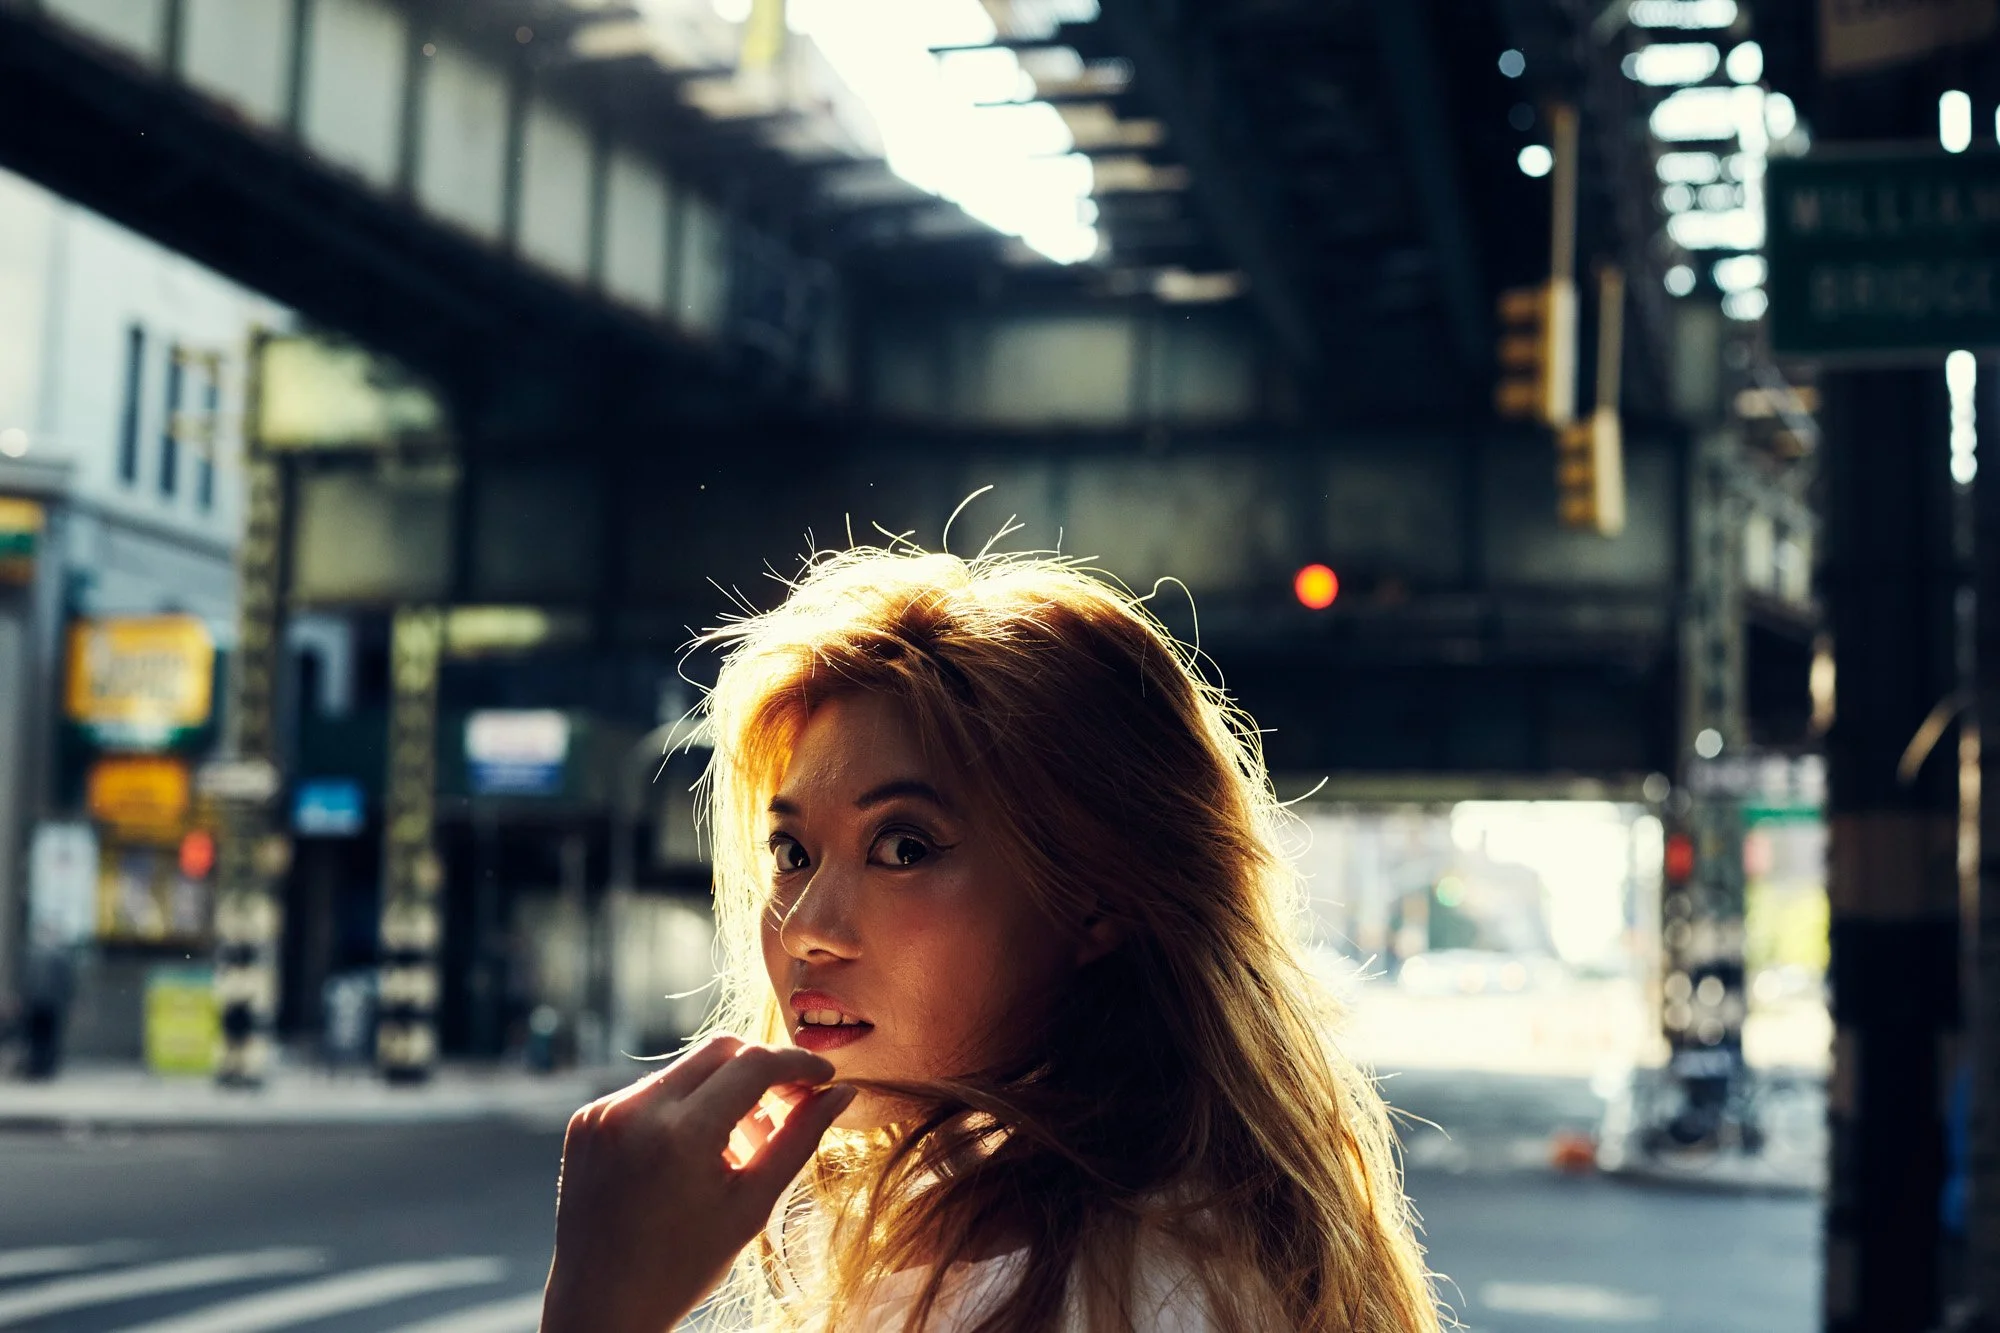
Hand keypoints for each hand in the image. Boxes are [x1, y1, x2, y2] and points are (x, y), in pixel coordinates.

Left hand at [540, 1035, 855, 1332]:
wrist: (598, 1306)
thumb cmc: (682, 1267)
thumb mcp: (751, 1205)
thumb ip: (799, 1139)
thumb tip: (843, 1092)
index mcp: (681, 1134)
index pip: (754, 1063)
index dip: (798, 1064)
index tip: (825, 1077)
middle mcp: (635, 1110)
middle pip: (721, 1050)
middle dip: (762, 1071)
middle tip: (790, 1107)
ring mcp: (603, 1112)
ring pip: (686, 1069)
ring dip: (723, 1092)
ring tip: (737, 1150)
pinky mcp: (586, 1120)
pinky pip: (651, 1092)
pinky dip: (684, 1108)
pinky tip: (693, 1157)